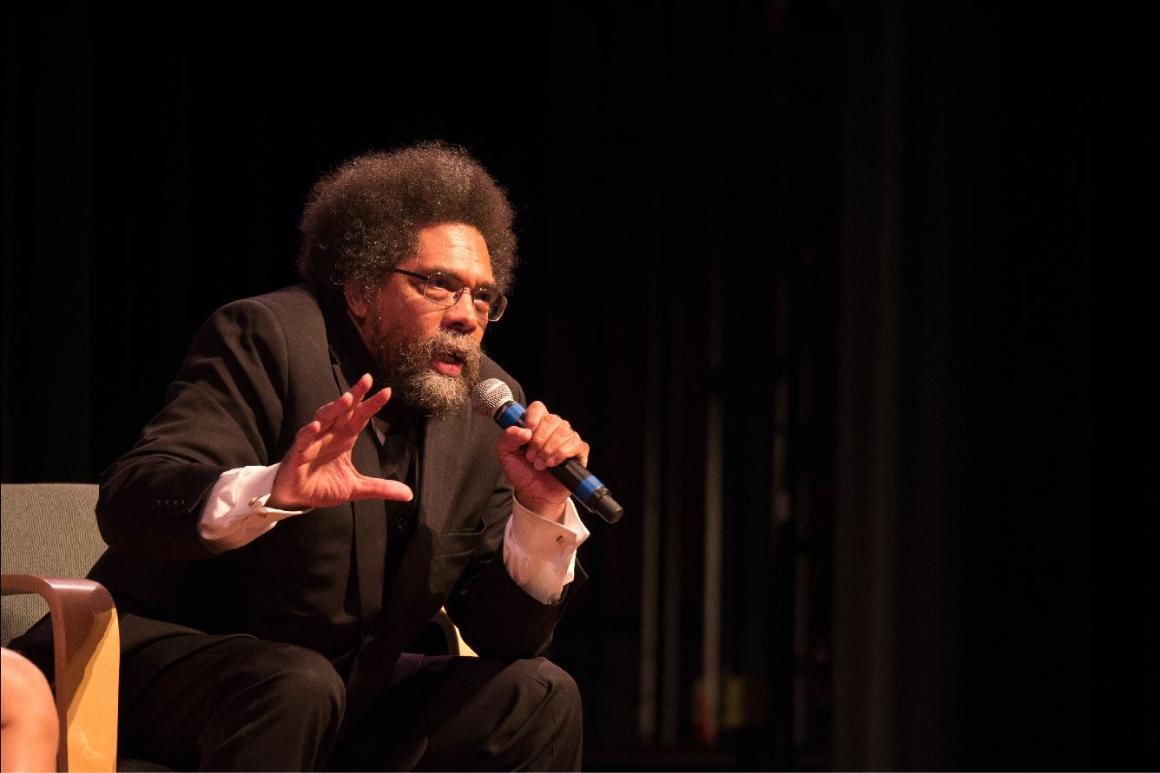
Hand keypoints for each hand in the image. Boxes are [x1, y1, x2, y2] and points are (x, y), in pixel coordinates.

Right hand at [269, 374, 413, 509]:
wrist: (296, 497)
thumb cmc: (323, 486)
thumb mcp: (355, 488)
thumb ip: (380, 487)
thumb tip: (408, 494)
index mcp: (344, 438)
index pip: (360, 417)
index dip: (372, 405)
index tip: (387, 391)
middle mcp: (329, 434)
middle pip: (343, 410)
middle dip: (354, 395)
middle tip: (367, 379)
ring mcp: (313, 441)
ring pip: (323, 418)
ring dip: (334, 408)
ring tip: (347, 399)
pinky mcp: (297, 453)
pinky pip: (303, 440)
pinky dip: (309, 433)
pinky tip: (316, 426)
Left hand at [495, 401, 589, 518]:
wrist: (533, 494)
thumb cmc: (521, 471)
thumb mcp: (505, 454)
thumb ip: (508, 438)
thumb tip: (524, 431)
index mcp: (536, 424)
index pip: (538, 407)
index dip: (533, 416)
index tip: (528, 431)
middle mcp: (553, 428)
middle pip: (552, 419)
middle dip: (539, 440)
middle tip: (531, 456)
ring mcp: (568, 439)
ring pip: (564, 432)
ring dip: (549, 449)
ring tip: (540, 464)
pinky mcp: (579, 452)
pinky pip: (576, 444)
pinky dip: (562, 454)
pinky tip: (553, 464)